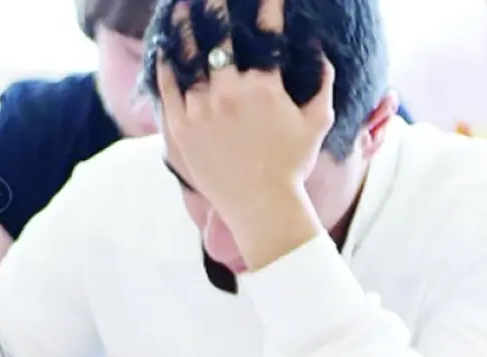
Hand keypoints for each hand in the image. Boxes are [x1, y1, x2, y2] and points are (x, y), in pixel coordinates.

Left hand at [154, 0, 334, 210]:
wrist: (259, 207)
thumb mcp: (318, 121)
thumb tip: (319, 49)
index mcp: (264, 87)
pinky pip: (167, 88)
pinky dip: (165, 64)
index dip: (266, 5)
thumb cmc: (291, 166)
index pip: (265, 33)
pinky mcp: (179, 129)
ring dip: (185, 28)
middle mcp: (229, 94)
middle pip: (219, 37)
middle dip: (215, 7)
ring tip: (180, 8)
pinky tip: (164, 48)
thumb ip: (322, 81)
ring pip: (187, 58)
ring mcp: (200, 111)